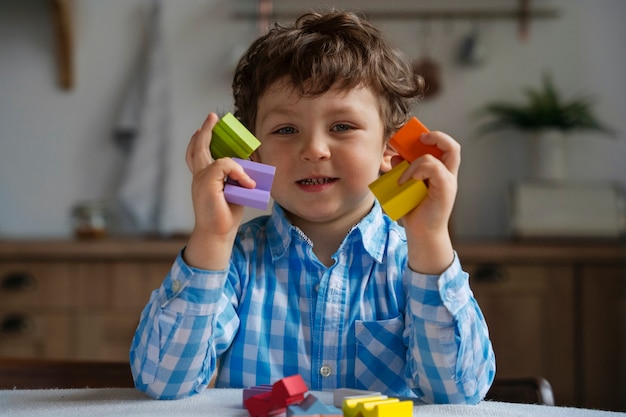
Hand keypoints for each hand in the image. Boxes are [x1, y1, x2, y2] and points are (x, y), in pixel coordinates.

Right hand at [184, 113, 255, 268]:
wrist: (218, 233)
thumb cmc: (226, 215)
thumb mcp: (235, 191)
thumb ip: (238, 177)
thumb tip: (250, 162)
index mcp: (203, 179)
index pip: (197, 155)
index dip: (200, 141)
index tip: (203, 129)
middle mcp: (199, 176)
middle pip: (197, 148)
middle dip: (205, 131)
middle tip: (212, 117)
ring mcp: (200, 179)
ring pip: (214, 156)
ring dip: (233, 160)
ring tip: (240, 167)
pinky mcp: (207, 182)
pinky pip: (225, 165)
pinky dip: (238, 171)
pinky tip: (247, 183)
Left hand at [396, 131, 459, 273]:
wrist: (421, 233)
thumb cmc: (414, 211)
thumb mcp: (405, 186)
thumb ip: (402, 170)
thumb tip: (395, 155)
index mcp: (441, 173)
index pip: (445, 148)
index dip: (434, 137)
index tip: (416, 137)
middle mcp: (448, 175)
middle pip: (452, 147)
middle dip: (436, 137)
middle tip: (418, 140)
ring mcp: (448, 182)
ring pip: (434, 157)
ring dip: (413, 163)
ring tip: (402, 178)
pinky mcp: (444, 189)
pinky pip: (432, 167)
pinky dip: (415, 171)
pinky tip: (405, 182)